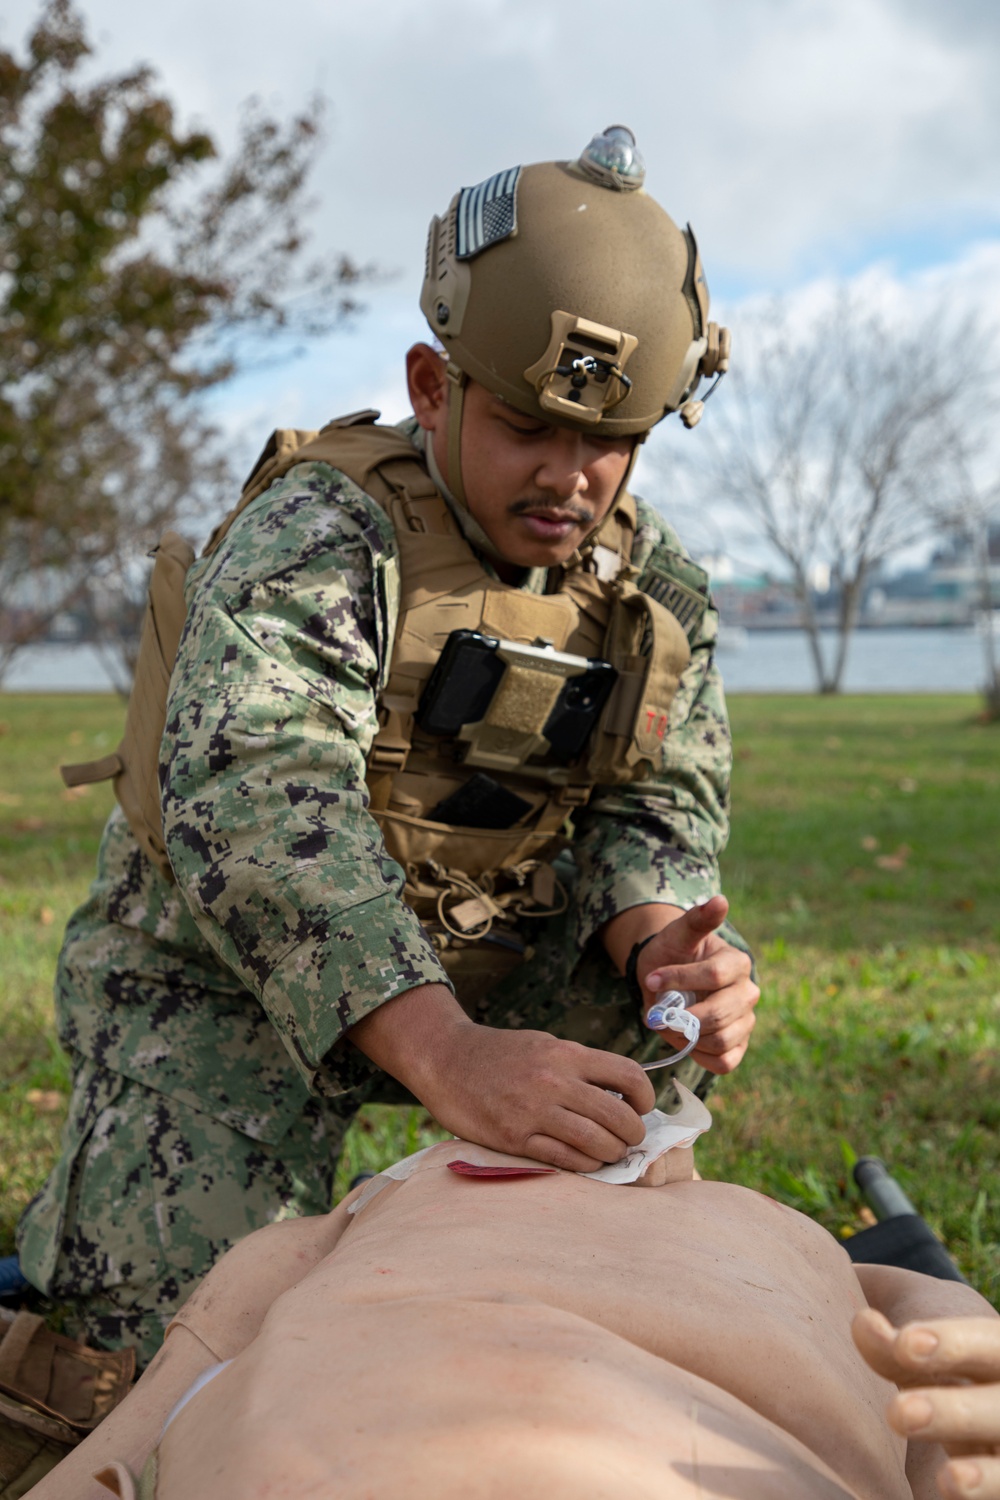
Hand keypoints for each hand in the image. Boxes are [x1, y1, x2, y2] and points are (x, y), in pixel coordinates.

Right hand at [349, 983, 654, 1172]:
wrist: (445, 1059)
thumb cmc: (498, 1053)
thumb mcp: (543, 1045)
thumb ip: (578, 1066)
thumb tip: (618, 1093)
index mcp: (565, 1054)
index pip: (627, 1075)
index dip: (645, 1096)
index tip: (642, 1107)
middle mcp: (555, 1081)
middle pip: (618, 1116)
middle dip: (633, 1134)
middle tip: (631, 1139)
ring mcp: (534, 1111)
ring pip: (596, 1143)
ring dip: (612, 1154)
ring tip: (612, 1153)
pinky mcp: (515, 1137)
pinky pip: (565, 1159)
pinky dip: (585, 1165)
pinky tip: (587, 1162)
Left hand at [637, 895, 758, 1073]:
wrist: (665, 977)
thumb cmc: (671, 953)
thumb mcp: (677, 934)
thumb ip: (697, 920)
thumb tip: (720, 900)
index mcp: (738, 962)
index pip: (714, 976)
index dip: (679, 980)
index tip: (650, 980)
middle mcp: (748, 993)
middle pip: (720, 1014)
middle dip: (682, 1017)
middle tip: (657, 1013)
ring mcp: (746, 1021)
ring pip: (722, 1041)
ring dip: (687, 1037)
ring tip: (669, 1023)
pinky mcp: (738, 1045)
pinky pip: (725, 1062)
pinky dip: (700, 1056)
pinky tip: (684, 1040)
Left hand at [853, 1308, 999, 1498]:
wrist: (980, 1434)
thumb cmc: (949, 1388)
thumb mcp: (928, 1364)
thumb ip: (894, 1349)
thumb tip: (864, 1324)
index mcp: (998, 1357)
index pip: (986, 1342)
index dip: (951, 1343)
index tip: (904, 1345)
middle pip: (998, 1407)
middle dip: (954, 1412)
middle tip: (901, 1414)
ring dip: (984, 1475)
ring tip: (950, 1479)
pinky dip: (986, 1493)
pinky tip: (953, 1493)